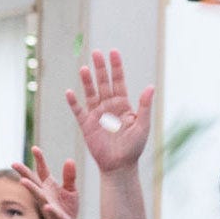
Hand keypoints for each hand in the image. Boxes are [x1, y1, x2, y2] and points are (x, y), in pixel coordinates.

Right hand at [13, 151, 85, 218]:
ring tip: (23, 181)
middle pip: (33, 182)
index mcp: (48, 187)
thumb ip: (69, 176)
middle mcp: (45, 195)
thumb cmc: (66, 209)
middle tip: (14, 164)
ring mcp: (49, 206)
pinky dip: (50, 210)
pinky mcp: (57, 218)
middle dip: (24, 173)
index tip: (34, 148)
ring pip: (38, 196)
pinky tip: (47, 206)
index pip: (42, 171)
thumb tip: (69, 160)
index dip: (39, 159)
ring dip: (31, 189)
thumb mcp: (71, 190)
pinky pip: (53, 214)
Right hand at [67, 50, 154, 176]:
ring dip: (87, 81)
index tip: (113, 52)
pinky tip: (69, 92)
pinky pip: (78, 111)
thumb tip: (150, 86)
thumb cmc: (134, 148)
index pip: (119, 81)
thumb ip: (144, 106)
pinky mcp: (86, 125)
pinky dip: (73, 102)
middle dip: (100, 68)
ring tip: (83, 68)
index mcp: (124, 105)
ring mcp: (97, 115)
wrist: (119, 166)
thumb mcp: (143, 126)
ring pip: (90, 93)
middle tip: (96, 53)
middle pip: (103, 83)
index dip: (116, 67)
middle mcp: (109, 107)